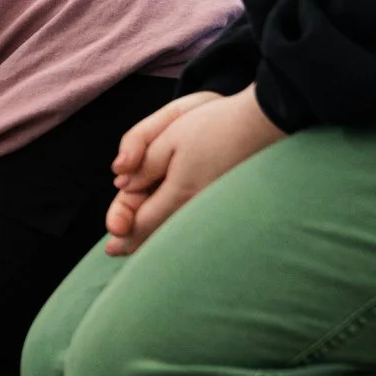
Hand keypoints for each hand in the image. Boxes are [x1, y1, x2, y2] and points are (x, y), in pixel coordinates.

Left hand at [105, 88, 283, 255]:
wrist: (266, 125)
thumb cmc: (216, 126)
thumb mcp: (169, 138)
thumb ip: (143, 165)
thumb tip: (123, 184)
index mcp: (180, 193)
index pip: (143, 223)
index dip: (123, 233)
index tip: (109, 246)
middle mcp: (199, 208)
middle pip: (160, 234)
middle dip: (136, 243)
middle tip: (115, 251)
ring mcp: (216, 208)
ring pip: (178, 232)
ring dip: (156, 238)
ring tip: (136, 246)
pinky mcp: (228, 204)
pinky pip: (195, 224)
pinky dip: (176, 229)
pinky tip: (170, 227)